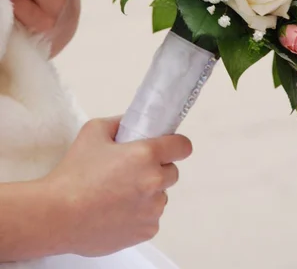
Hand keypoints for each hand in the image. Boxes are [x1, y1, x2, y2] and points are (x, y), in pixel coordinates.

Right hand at [45, 118, 191, 256]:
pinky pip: (151, 218)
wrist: (58, 215)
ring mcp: (152, 209)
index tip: (169, 147)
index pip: (182, 146)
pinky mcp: (146, 231)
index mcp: (146, 154)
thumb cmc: (74, 173)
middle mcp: (155, 181)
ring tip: (119, 194)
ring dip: (148, 193)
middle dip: (157, 169)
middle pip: (172, 172)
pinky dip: (140, 214)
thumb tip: (132, 123)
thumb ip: (119, 122)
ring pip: (161, 196)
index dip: (176, 145)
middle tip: (132, 171)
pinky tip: (117, 211)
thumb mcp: (93, 131)